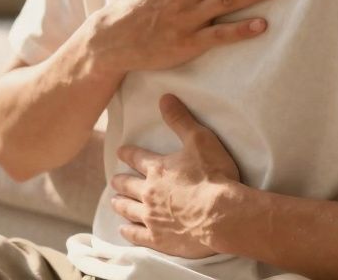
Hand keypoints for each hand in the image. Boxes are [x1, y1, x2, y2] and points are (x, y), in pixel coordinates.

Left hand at [110, 94, 241, 258]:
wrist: (223, 215)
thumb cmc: (214, 176)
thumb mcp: (199, 139)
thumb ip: (180, 119)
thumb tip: (164, 97)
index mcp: (157, 168)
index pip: (136, 157)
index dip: (128, 153)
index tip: (120, 152)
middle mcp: (148, 192)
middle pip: (128, 185)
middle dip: (120, 181)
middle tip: (115, 180)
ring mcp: (152, 217)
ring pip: (128, 209)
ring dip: (120, 204)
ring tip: (114, 202)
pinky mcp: (159, 239)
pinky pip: (137, 236)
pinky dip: (128, 232)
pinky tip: (123, 230)